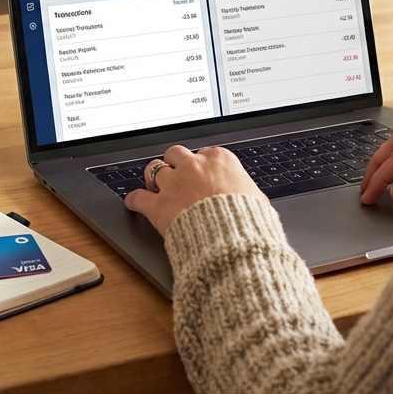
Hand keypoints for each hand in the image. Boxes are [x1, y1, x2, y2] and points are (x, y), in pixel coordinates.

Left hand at [124, 145, 268, 235]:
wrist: (233, 240)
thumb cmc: (248, 221)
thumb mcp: (257, 200)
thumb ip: (247, 192)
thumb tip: (252, 198)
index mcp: (219, 160)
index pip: (203, 153)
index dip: (200, 166)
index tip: (200, 175)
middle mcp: (194, 166)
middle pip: (175, 154)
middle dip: (174, 164)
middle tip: (175, 177)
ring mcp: (174, 184)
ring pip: (153, 169)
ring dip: (153, 178)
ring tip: (154, 187)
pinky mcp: (159, 205)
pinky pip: (138, 197)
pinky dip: (135, 200)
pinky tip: (135, 203)